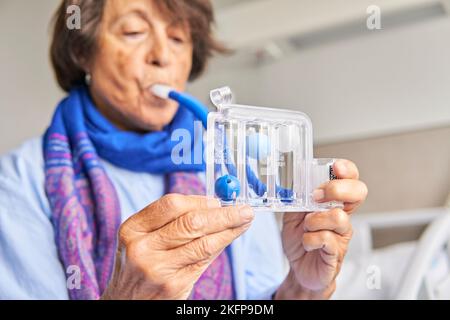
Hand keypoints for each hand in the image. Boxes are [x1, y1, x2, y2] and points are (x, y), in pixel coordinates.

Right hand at [102, 194, 253, 299]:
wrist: (127, 302)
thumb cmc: (139, 266)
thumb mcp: (142, 239)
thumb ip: (169, 222)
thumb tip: (212, 206)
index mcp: (133, 229)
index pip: (171, 204)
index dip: (200, 200)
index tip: (218, 200)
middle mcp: (142, 248)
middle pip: (191, 223)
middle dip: (223, 214)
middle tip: (243, 209)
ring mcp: (158, 269)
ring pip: (203, 243)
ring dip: (229, 229)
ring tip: (244, 221)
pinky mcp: (174, 286)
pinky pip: (204, 261)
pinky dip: (221, 246)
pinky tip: (230, 237)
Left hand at [275, 159, 367, 299]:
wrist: (299, 269)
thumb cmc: (300, 239)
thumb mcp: (293, 213)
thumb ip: (296, 198)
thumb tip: (294, 180)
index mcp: (333, 202)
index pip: (350, 179)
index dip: (348, 170)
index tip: (335, 166)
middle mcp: (342, 215)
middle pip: (358, 192)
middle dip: (336, 189)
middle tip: (315, 196)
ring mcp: (342, 234)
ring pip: (339, 217)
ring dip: (315, 220)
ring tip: (306, 227)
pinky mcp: (336, 253)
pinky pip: (327, 239)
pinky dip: (311, 239)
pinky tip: (306, 243)